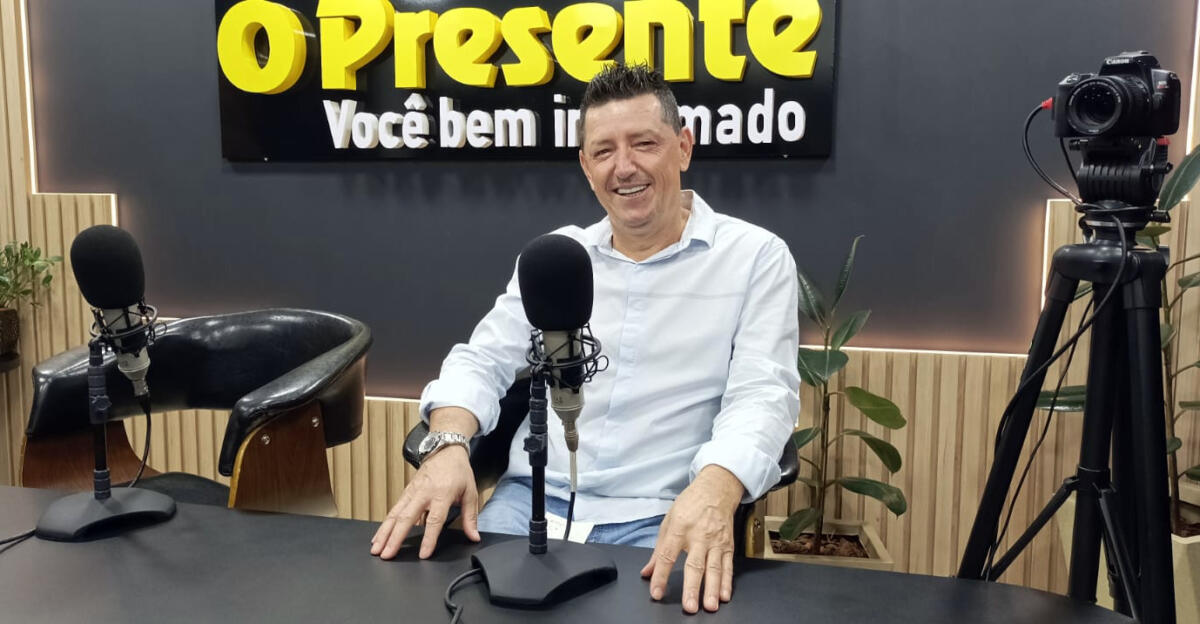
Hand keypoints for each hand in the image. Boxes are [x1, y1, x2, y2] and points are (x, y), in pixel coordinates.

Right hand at [370, 445, 479, 558]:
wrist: (446, 450)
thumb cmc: (459, 472)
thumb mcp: (470, 493)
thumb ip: (470, 517)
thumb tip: (474, 537)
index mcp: (443, 493)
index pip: (435, 520)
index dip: (429, 538)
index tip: (423, 554)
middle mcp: (424, 493)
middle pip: (406, 518)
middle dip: (395, 538)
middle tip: (387, 555)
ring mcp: (412, 491)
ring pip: (395, 514)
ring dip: (384, 533)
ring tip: (377, 550)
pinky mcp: (406, 491)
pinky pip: (393, 510)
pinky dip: (385, 524)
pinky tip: (378, 537)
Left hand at [641, 465, 743, 612]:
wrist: (716, 489)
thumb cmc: (690, 504)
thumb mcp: (668, 521)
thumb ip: (658, 549)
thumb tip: (647, 572)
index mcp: (679, 528)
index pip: (667, 555)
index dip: (660, 575)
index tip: (656, 592)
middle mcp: (698, 535)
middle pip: (694, 565)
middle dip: (692, 588)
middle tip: (689, 606)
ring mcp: (715, 541)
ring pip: (714, 568)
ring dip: (712, 589)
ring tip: (710, 605)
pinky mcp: (728, 545)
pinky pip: (728, 566)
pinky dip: (727, 582)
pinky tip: (725, 595)